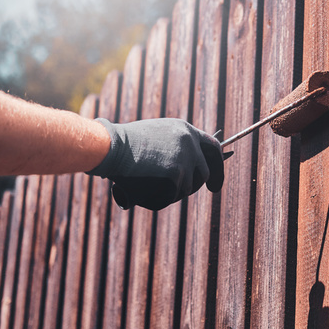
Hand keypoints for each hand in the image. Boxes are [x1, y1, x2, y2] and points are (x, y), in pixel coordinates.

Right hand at [87, 118, 223, 210]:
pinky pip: (173, 195)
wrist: (111, 147)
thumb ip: (174, 147)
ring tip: (151, 186)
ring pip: (187, 188)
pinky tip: (146, 190)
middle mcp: (190, 142)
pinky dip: (161, 198)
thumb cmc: (124, 144)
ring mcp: (185, 158)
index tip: (214, 182)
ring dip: (173, 192)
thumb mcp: (156, 136)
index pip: (213, 148)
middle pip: (205, 173)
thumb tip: (186, 169)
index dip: (217, 166)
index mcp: (186, 130)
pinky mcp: (176, 174)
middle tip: (186, 193)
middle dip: (198, 186)